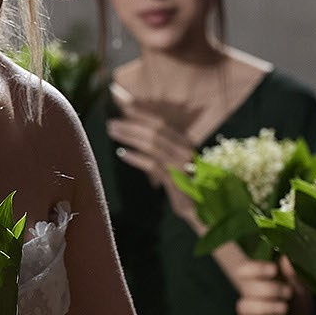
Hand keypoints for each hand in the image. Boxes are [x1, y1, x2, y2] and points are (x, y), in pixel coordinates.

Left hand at [105, 96, 201, 224]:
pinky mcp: (176, 180)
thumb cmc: (186, 185)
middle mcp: (185, 150)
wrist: (203, 208)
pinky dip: (136, 158)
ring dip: (130, 136)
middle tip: (112, 122)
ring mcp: (181, 164)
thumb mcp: (174, 163)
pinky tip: (122, 153)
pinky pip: (153, 165)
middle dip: (131, 124)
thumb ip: (160, 148)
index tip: (123, 106)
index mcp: (185, 142)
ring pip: (152, 145)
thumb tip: (137, 132)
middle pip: (155, 131)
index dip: (141, 113)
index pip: (161, 123)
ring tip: (113, 132)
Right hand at [228, 256, 301, 314]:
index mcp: (262, 281)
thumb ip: (293, 275)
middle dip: (270, 290)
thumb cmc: (302, 308)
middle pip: (247, 287)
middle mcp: (252, 296)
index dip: (257, 268)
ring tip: (284, 309)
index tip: (273, 270)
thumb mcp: (303, 290)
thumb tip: (285, 257)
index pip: (247, 269)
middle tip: (288, 294)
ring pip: (243, 305)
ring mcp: (248, 313)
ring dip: (264, 306)